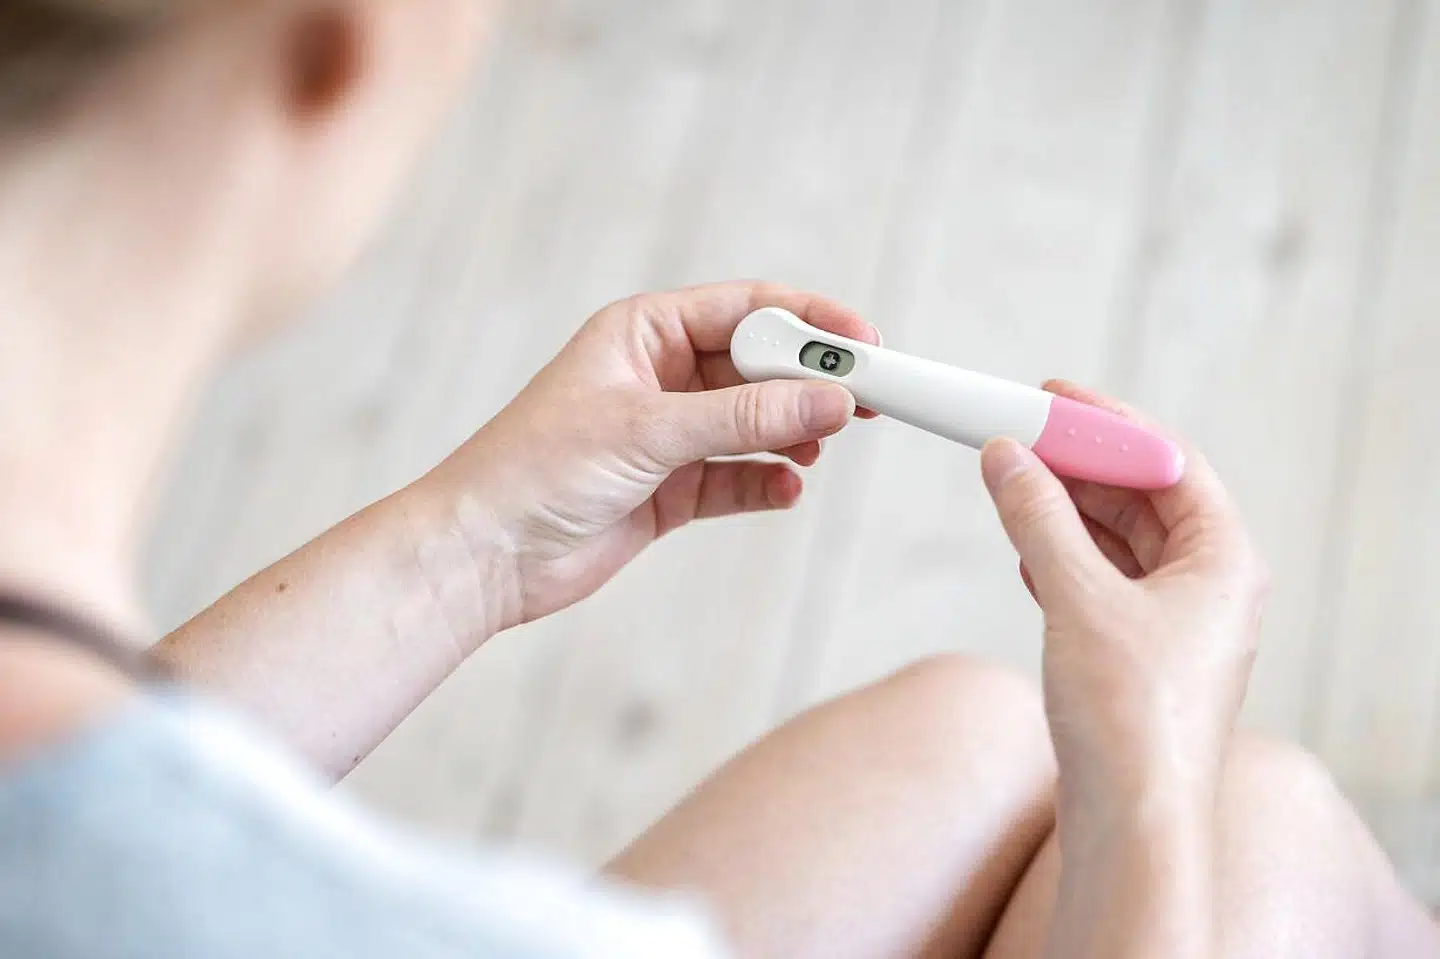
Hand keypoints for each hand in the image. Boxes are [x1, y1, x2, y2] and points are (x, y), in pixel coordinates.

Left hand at [420, 281, 879, 630]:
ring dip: (792, 433)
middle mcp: (660, 377)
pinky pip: (737, 477)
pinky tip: (786, 487)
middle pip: (760, 366)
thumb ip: (742, 416)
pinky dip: (766, 482)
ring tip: (821, 446)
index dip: (809, 322)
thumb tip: (827, 400)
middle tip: (866, 399)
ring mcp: (668, 435)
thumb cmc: (535, 469)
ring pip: (754, 423)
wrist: (484, 555)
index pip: (747, 310)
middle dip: (810, 383)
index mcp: (643, 332)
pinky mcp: (670, 489)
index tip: (863, 344)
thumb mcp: (646, 430)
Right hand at [979, 381, 1268, 815]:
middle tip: (1017, 437)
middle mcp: (1209, 586)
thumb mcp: (1078, 598)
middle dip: (1078, 466)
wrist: (1131, 822)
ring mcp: (1175, 622)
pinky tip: (1024, 551)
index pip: (1167, 462)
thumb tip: (1007, 456)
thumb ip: (1039, 518)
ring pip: (1117, 541)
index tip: (1051, 396)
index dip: (1107, 422)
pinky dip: (1061, 559)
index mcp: (1224, 560)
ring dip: (1063, 512)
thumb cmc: (1130, 717)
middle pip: (1142, 497)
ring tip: (1008, 485)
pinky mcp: (1139, 654)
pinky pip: (1102, 583)